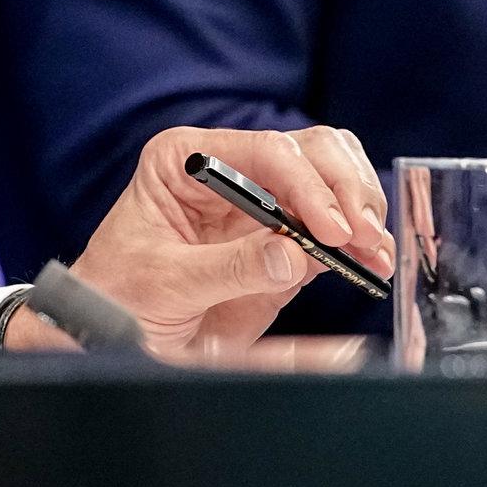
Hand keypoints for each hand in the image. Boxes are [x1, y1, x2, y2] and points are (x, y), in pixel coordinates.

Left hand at [39, 125, 391, 358]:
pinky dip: (359, 240)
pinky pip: (333, 228)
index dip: (307, 185)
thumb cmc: (118, 295)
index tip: (331, 229)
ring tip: (374, 252)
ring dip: (361, 208)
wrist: (112, 335)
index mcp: (187, 158)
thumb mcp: (164, 282)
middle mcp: (230, 169)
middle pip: (309, 151)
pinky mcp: (285, 243)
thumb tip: (291, 256)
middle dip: (344, 188)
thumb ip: (226, 267)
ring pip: (331, 176)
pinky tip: (371, 262)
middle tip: (364, 237)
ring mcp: (262, 204)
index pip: (265, 151)